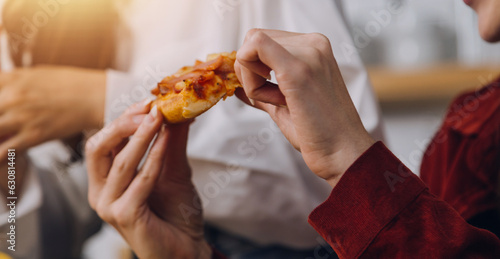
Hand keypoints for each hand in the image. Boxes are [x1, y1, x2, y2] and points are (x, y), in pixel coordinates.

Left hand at [0, 66, 105, 161]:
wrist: (94, 96)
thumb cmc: (69, 83)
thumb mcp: (34, 74)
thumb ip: (10, 82)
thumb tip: (0, 88)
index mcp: (9, 80)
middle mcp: (11, 98)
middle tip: (0, 126)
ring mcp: (20, 118)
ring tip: (2, 138)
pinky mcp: (33, 136)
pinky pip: (3, 152)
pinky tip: (2, 157)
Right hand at [85, 101, 210, 258]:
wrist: (187, 247)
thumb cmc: (177, 212)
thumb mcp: (173, 169)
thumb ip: (171, 142)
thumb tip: (176, 110)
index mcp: (106, 180)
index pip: (104, 141)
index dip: (124, 119)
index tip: (148, 101)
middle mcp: (101, 192)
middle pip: (99, 147)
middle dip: (124, 124)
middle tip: (150, 107)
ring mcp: (109, 206)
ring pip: (120, 162)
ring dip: (142, 136)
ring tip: (160, 116)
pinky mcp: (124, 216)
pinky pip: (140, 180)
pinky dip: (155, 158)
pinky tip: (167, 140)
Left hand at [235, 29, 374, 186]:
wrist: (343, 154)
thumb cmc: (318, 133)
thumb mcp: (286, 105)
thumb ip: (264, 90)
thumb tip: (236, 88)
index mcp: (314, 48)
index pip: (262, 40)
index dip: (253, 66)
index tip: (269, 92)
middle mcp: (313, 44)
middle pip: (253, 39)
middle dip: (249, 72)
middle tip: (273, 99)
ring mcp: (308, 53)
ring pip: (250, 46)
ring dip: (251, 80)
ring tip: (280, 102)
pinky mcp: (299, 70)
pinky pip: (252, 50)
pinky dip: (251, 80)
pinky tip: (274, 99)